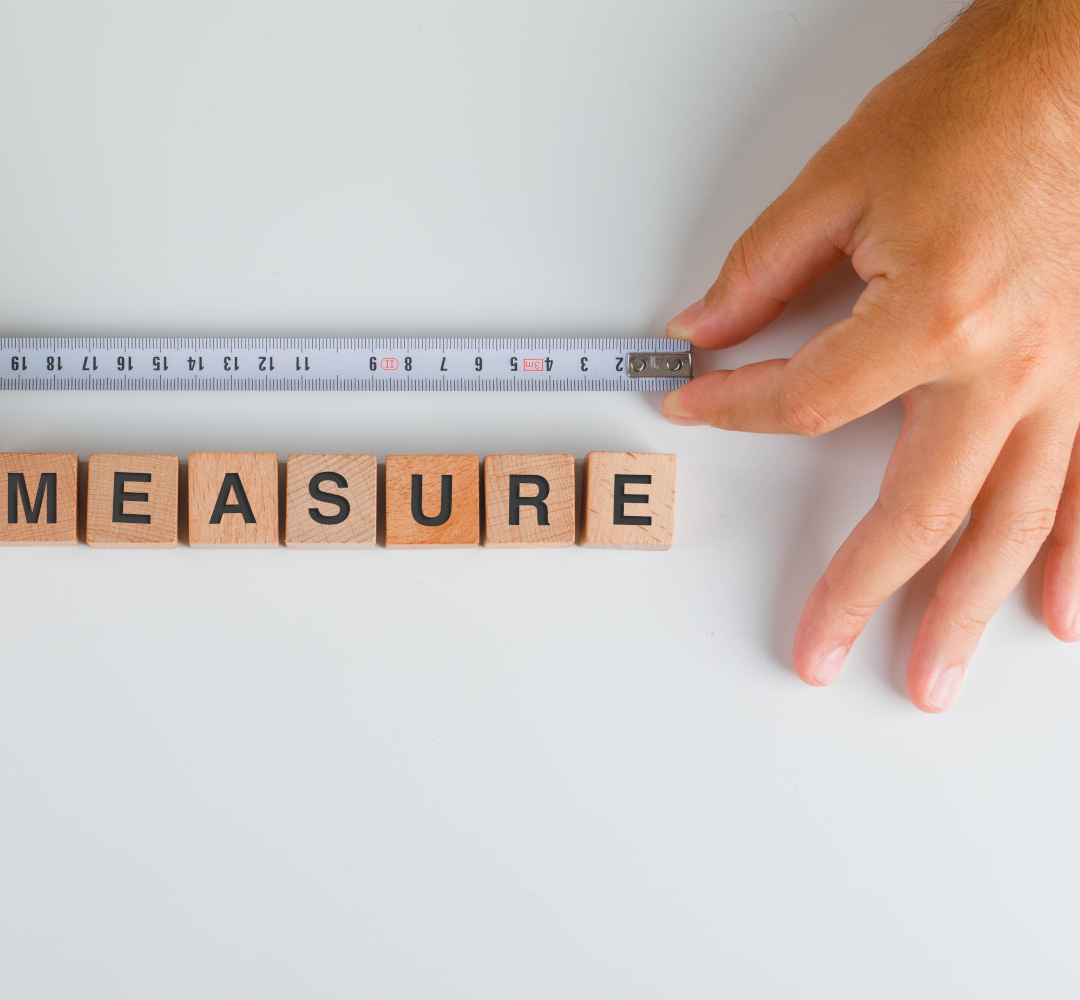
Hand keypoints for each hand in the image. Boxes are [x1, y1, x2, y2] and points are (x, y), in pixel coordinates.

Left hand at [661, 0, 1079, 711]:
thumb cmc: (979, 107)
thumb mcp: (842, 180)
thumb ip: (762, 273)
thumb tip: (700, 331)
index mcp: (933, 317)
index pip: (804, 405)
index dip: (734, 411)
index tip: (694, 406)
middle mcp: (1010, 366)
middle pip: (922, 513)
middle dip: (864, 594)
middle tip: (819, 654)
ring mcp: (1068, 379)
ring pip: (1015, 523)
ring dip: (969, 609)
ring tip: (933, 678)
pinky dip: (1077, 556)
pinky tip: (1059, 612)